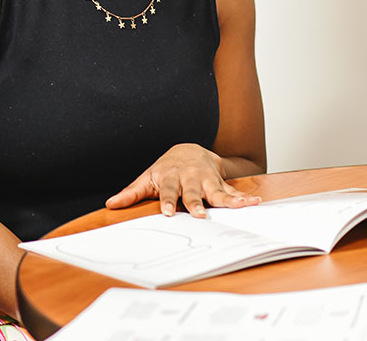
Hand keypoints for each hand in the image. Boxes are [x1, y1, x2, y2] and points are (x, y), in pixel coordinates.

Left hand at [105, 143, 261, 217]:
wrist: (188, 150)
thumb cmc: (165, 169)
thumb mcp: (147, 178)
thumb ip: (131, 193)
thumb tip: (110, 204)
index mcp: (170, 177)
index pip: (167, 191)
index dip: (166, 201)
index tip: (165, 212)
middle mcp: (190, 178)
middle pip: (193, 192)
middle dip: (196, 203)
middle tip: (200, 215)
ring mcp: (207, 180)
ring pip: (217, 191)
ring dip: (228, 200)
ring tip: (240, 207)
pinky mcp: (220, 184)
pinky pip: (233, 192)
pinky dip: (244, 198)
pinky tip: (255, 202)